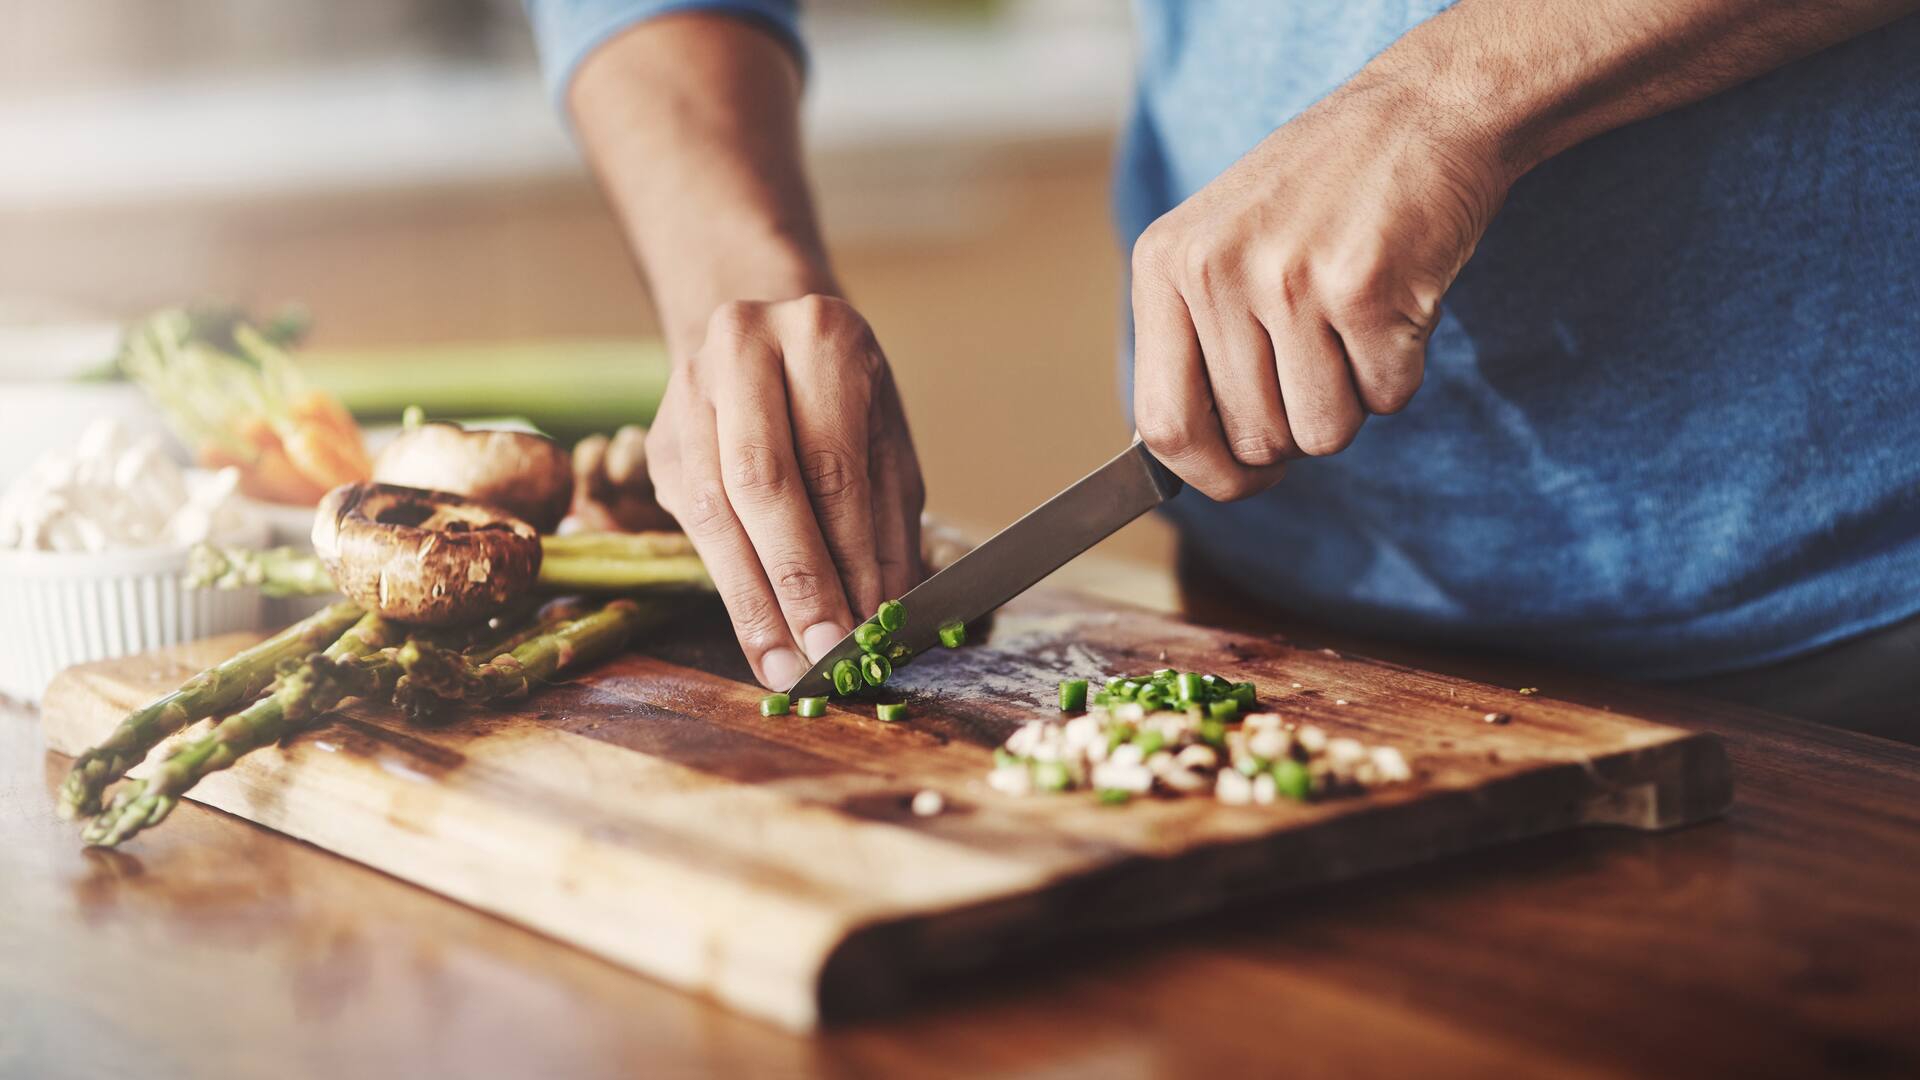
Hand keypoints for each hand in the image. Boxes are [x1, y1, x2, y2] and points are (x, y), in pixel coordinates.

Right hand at [646, 294, 924, 687]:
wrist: (764, 330)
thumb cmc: (843, 396)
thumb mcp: (887, 444)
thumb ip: (886, 523)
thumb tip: (884, 613)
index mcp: (820, 338)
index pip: (830, 465)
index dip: (846, 555)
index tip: (865, 627)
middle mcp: (743, 350)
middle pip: (760, 482)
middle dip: (794, 581)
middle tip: (823, 655)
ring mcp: (688, 393)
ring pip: (712, 509)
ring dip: (751, 599)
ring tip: (785, 664)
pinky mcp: (659, 441)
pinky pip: (692, 523)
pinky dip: (731, 584)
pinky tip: (758, 633)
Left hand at [1129, 74, 1510, 498]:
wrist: (1423, 111)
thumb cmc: (1321, 193)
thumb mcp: (1222, 245)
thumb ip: (1196, 342)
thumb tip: (1193, 463)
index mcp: (1164, 264)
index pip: (1163, 424)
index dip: (1209, 475)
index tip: (1244, 478)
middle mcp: (1214, 270)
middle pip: (1256, 440)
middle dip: (1300, 425)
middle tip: (1323, 357)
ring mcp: (1288, 279)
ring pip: (1323, 433)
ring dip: (1353, 401)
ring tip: (1355, 324)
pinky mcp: (1366, 288)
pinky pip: (1386, 397)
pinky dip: (1401, 370)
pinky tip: (1395, 303)